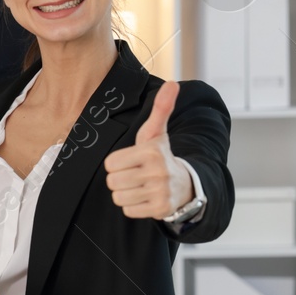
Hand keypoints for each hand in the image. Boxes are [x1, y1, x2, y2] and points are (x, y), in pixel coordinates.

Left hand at [103, 81, 192, 218]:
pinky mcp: (160, 209)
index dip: (117, 164)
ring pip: (118, 197)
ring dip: (126, 193)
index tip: (131, 161)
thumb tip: (173, 83)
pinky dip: (133, 206)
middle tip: (136, 175)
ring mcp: (160, 192)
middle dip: (120, 179)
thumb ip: (161, 108)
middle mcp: (157, 172)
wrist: (185, 184)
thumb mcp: (157, 133)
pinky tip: (146, 197)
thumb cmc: (161, 156)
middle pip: (112, 181)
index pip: (110, 164)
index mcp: (151, 152)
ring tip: (140, 186)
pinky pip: (128, 210)